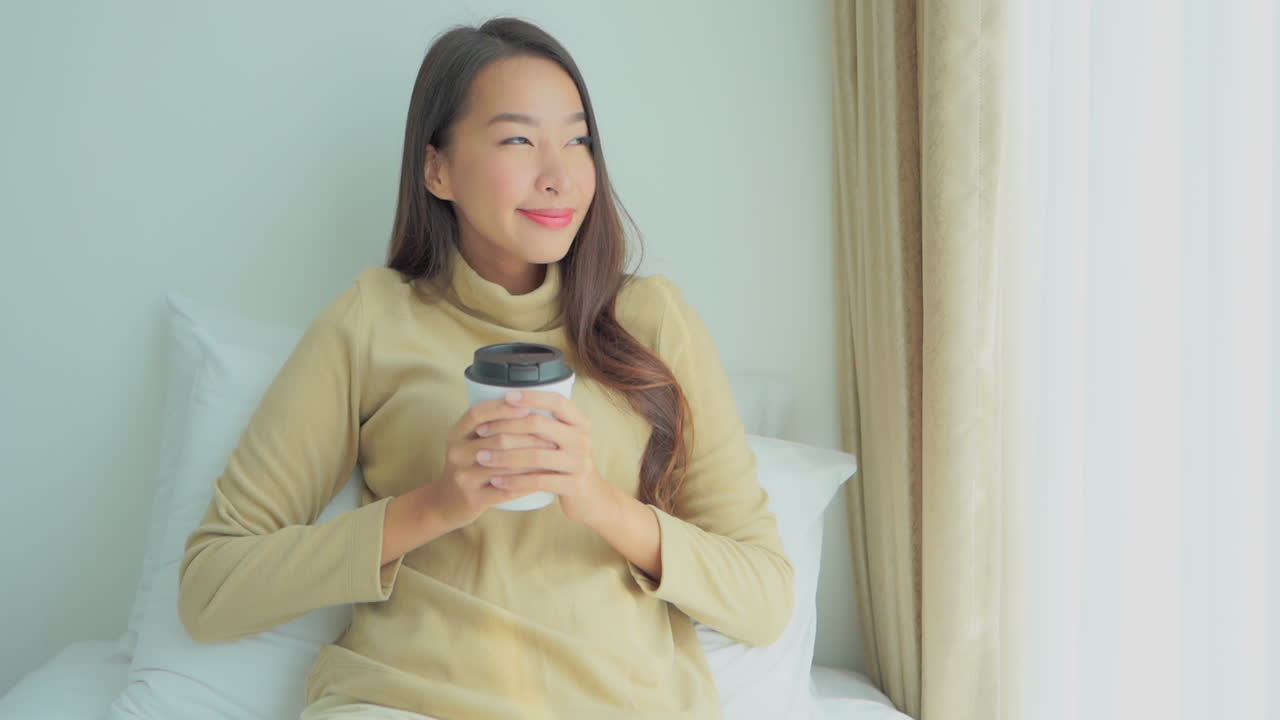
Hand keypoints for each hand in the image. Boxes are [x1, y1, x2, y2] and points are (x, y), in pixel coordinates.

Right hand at [427, 397, 560, 531]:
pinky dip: (526, 484)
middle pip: (497, 439)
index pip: (479, 413)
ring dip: (532, 462)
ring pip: (505, 466)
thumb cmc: (468, 466)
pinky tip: (542, 481)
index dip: (503, 408)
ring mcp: (463, 477)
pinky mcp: (473, 498)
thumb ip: (490, 425)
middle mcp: (456, 452)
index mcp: (456, 433)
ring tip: (552, 458)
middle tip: (552, 438)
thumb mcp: (469, 442)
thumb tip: (529, 404)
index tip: (528, 407)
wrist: (446, 503)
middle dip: (529, 438)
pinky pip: (506, 490)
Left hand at [472, 390, 617, 526]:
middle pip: (539, 425)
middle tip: (481, 431)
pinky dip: (514, 481)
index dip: (532, 397)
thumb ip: (547, 424)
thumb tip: (508, 403)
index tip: (506, 397)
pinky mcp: (574, 485)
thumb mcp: (565, 440)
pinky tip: (496, 481)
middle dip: (505, 426)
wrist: (592, 498)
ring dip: (504, 456)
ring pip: (535, 455)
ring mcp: (580, 463)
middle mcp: (582, 439)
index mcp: (580, 422)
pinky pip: (538, 481)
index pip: (556, 401)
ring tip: (482, 457)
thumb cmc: (567, 464)